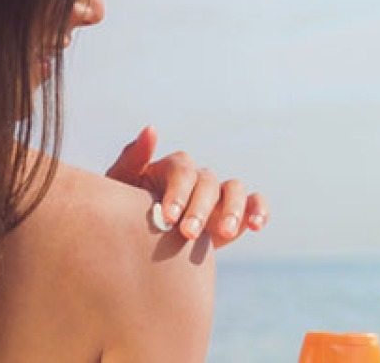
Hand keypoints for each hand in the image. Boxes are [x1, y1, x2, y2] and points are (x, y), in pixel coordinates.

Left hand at [105, 125, 269, 248]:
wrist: (139, 250)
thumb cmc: (123, 215)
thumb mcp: (120, 190)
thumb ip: (132, 160)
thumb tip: (152, 129)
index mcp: (171, 170)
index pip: (182, 170)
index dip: (178, 192)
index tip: (168, 217)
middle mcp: (198, 178)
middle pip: (208, 182)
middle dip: (200, 208)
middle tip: (189, 234)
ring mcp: (218, 195)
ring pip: (235, 189)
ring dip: (233, 209)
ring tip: (224, 232)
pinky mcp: (236, 213)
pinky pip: (254, 203)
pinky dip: (259, 210)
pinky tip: (256, 226)